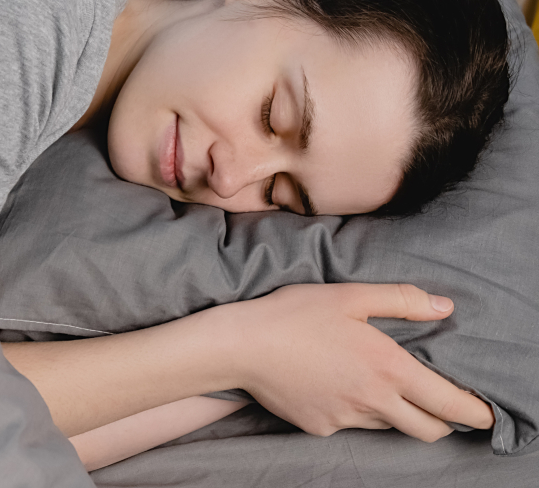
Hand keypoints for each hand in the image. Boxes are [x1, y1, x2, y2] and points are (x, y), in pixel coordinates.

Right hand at [216, 283, 494, 441]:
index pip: (449, 405)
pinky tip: (329, 383)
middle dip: (442, 422)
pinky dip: (350, 408)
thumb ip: (400, 300)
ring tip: (372, 382)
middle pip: (426, 429)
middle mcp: (372, 401)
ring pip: (385, 424)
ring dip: (392, 411)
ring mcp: (344, 418)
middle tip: (438, 403)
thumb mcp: (349, 295)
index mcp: (388, 369)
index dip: (474, 413)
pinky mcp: (319, 427)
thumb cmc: (293, 314)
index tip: (485, 414)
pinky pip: (348, 423)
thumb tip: (443, 306)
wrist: (239, 346)